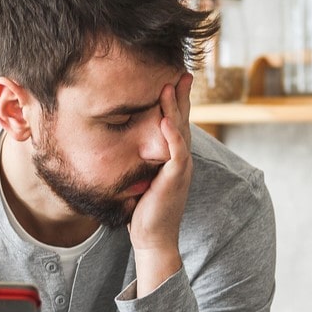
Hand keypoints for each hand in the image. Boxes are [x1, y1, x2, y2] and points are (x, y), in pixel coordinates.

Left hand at [127, 73, 193, 294]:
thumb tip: (127, 145)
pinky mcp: (175, 179)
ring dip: (176, 108)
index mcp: (175, 159)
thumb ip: (142, 161)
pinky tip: (165, 121)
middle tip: (183, 73)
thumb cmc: (145, 211)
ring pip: (181, 132)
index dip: (177, 103)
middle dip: (183, 97)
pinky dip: (172, 136)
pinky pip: (176, 153)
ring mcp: (181, 169)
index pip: (177, 124)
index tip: (174, 80)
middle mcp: (182, 160)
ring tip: (171, 86)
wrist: (153, 237)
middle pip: (183, 121)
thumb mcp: (144, 179)